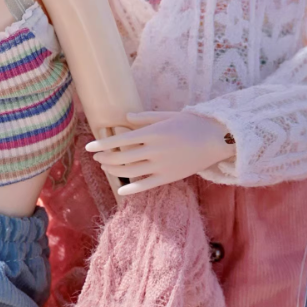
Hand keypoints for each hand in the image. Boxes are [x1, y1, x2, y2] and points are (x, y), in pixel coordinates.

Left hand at [86, 111, 232, 195]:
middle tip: (96, 156)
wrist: (218, 140)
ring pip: (130, 172)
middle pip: (121, 157)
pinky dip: (131, 189)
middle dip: (105, 158)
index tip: (89, 147)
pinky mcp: (169, 177)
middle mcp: (154, 150)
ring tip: (106, 167)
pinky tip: (120, 190)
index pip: (120, 140)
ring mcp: (161, 165)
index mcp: (153, 133)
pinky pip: (145, 185)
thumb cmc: (194, 123)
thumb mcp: (168, 115)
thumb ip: (145, 118)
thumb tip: (126, 117)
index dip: (102, 144)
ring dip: (114, 170)